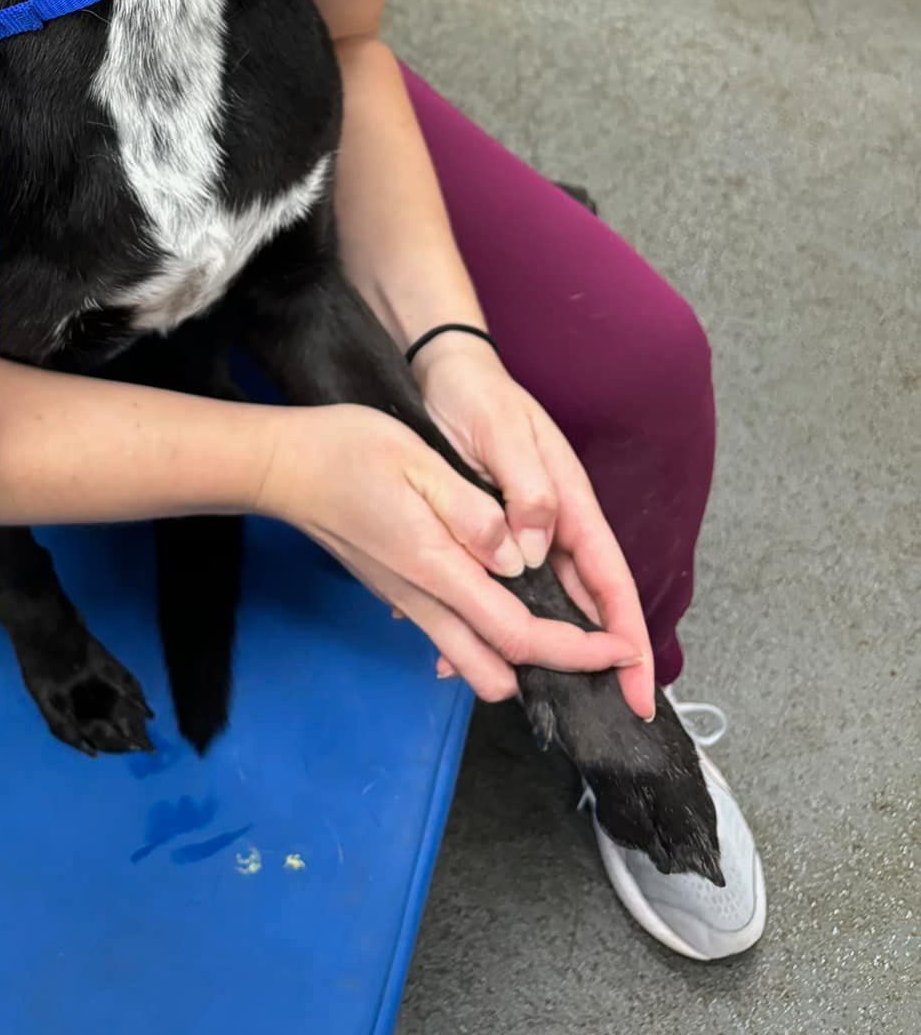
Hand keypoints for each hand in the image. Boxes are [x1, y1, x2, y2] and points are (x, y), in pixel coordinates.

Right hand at [253, 400, 645, 702]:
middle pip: (497, 672)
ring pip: (471, 662)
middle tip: (591, 643)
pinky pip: (450, 637)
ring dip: (517, 658)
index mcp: (438, 569)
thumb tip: (516, 555)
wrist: (283, 468)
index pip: (520, 634)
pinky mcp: (397, 592)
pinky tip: (499, 598)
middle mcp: (425, 600)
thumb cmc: (348, 452)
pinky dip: (486, 638)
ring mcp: (407, 601)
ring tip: (559, 624)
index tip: (619, 648)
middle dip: (550, 670)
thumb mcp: (418, 462)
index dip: (577, 650)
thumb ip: (472, 513)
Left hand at [412, 331, 654, 719]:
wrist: (443, 370)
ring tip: (534, 691)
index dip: (627, 637)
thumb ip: (524, 489)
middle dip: (598, 658)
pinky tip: (472, 641)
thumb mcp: (502, 435)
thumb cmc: (479, 396)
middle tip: (603, 713)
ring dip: (544, 645)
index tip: (640, 689)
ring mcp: (526, 528)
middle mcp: (555, 523)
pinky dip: (497, 613)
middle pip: (587, 603)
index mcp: (570, 503)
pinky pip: (504, 582)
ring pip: (545, 600)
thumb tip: (534, 551)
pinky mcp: (493, 528)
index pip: (610, 581)